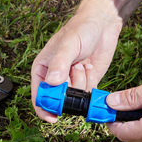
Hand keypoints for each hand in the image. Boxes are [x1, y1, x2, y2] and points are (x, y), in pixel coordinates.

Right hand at [31, 0, 122, 121]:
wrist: (102, 24)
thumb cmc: (80, 29)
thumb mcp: (68, 44)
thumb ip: (60, 63)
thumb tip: (52, 82)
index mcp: (42, 70)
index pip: (39, 96)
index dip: (44, 109)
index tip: (54, 117)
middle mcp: (55, 79)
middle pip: (58, 101)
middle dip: (68, 92)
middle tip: (75, 71)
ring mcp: (71, 82)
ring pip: (75, 99)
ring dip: (81, 83)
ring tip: (82, 64)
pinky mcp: (86, 83)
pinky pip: (88, 95)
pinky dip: (91, 83)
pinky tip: (89, 67)